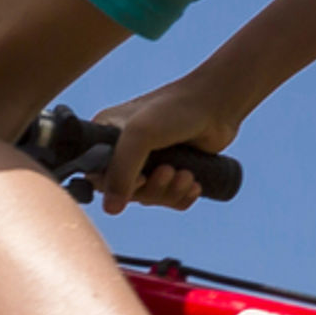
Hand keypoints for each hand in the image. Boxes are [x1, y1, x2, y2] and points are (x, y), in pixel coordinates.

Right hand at [93, 71, 249, 211]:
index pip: (97, 175)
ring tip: (186, 175)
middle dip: (151, 189)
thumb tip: (111, 209)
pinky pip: (170, 199)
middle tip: (169, 172)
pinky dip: (182, 197)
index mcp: (106, 135)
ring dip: (170, 192)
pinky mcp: (173, 170)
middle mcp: (124, 149)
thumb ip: (120, 171)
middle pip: (126, 192)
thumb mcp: (140, 135)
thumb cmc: (175, 110)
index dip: (116, 186)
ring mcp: (150, 161)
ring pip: (150, 198)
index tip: (140, 177)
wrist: (218, 105)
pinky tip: (194, 184)